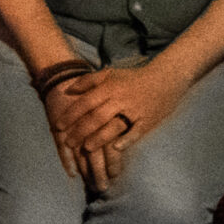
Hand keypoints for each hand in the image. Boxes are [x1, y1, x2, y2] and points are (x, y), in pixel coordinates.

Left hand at [48, 64, 177, 190]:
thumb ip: (88, 81)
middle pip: (96, 117)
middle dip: (80, 130)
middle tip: (67, 142)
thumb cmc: (133, 78)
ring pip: (114, 126)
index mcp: (110, 88)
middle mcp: (121, 100)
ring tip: (86, 148)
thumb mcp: (110, 74)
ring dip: (99, 138)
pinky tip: (116, 148)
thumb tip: (68, 90)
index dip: (71, 114)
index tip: (58, 126)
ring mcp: (135, 111)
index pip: (86, 103)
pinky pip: (136, 132)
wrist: (166, 79)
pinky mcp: (148, 121)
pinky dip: (126, 140)